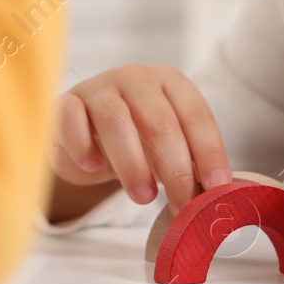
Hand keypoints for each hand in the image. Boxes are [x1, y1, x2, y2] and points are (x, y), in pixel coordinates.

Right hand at [50, 65, 231, 214]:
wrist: (83, 133)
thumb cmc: (134, 139)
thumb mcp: (165, 147)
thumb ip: (189, 162)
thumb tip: (213, 195)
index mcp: (171, 82)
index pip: (197, 116)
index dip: (209, 153)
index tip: (216, 187)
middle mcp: (137, 78)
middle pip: (161, 123)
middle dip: (176, 169)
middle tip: (182, 205)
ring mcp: (99, 86)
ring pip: (117, 123)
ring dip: (134, 166)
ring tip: (144, 198)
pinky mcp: (66, 102)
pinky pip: (72, 120)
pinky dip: (83, 145)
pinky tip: (93, 166)